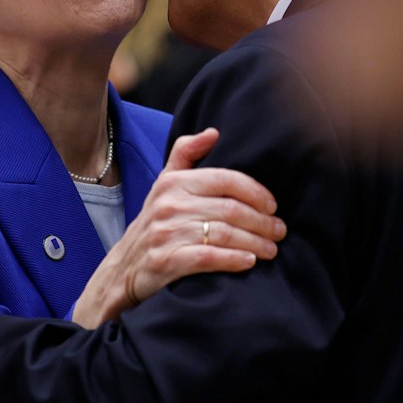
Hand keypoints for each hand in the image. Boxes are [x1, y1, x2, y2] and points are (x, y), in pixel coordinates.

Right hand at [71, 128, 285, 328]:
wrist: (122, 269)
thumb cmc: (154, 224)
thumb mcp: (164, 184)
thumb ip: (186, 154)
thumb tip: (214, 132)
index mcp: (173, 183)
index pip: (225, 179)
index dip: (255, 192)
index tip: (273, 206)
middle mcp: (169, 205)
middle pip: (230, 209)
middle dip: (262, 222)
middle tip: (279, 231)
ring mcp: (166, 233)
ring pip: (224, 233)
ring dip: (255, 242)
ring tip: (271, 250)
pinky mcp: (166, 261)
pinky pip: (208, 258)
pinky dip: (233, 260)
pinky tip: (249, 262)